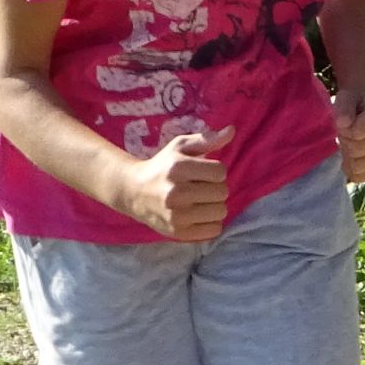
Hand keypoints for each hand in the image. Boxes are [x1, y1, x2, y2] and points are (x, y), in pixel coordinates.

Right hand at [117, 124, 234, 241]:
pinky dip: (211, 223)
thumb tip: (232, 131)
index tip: (202, 173)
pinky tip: (199, 215)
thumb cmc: (162, 166)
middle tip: (200, 187)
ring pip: (221, 211)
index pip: (220, 172)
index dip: (215, 171)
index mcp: (178, 169)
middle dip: (215, 188)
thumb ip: (207, 139)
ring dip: (215, 206)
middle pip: (222, 192)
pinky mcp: (178, 233)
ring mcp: (177, 215)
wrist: (133, 192)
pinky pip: (214, 230)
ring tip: (200, 201)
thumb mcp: (180, 146)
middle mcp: (176, 193)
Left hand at [332, 86, 364, 183]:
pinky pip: (361, 177)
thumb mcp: (345, 98)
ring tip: (350, 144)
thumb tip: (344, 123)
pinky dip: (351, 170)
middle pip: (356, 150)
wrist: (364, 111)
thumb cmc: (353, 105)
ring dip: (347, 157)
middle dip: (345, 142)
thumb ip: (343, 107)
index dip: (344, 129)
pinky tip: (351, 158)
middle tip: (345, 133)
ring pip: (358, 167)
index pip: (356, 132)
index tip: (345, 122)